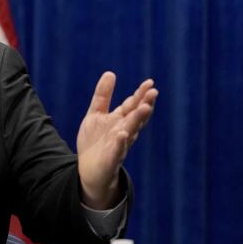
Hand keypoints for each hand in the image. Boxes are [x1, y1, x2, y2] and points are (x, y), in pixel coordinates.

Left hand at [76, 72, 157, 208]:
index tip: (150, 83)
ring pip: (130, 131)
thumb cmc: (95, 142)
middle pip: (135, 117)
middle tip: (153, 92)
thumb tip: (111, 73)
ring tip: (145, 107)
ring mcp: (118, 145)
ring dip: (137, 120)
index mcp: (120, 121)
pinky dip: (120, 143)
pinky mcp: (111, 159)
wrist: (89, 170)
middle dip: (144, 105)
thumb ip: (103, 96)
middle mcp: (123, 131)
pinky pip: (117, 150)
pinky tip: (122, 134)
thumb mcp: (96, 114)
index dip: (140, 94)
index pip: (133, 105)